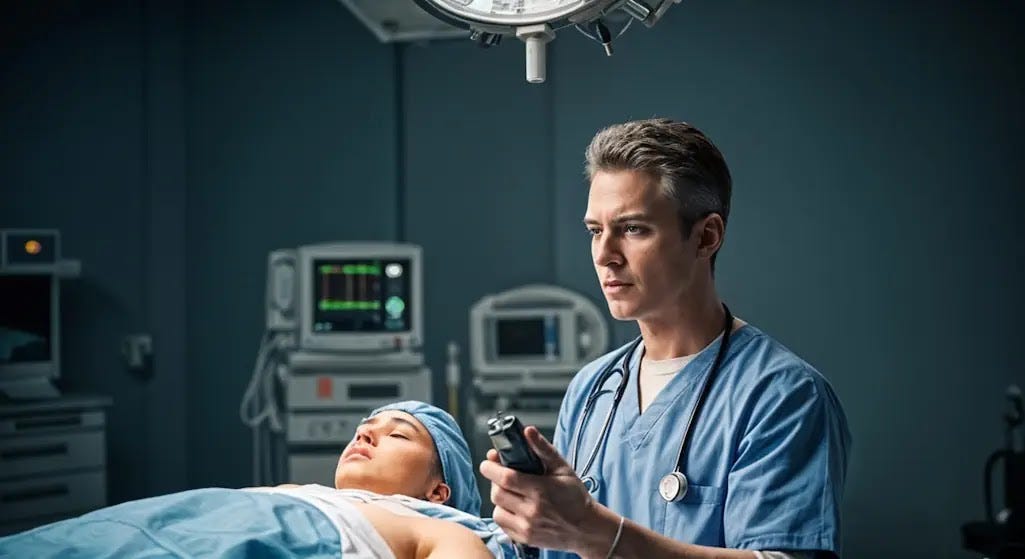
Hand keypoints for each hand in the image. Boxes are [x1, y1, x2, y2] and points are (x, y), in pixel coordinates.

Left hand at [479, 426, 594, 552]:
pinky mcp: (525, 539)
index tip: (489, 462)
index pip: (505, 477)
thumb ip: (542, 449)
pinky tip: (516, 508)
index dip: (491, 468)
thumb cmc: (575, 496)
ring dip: (500, 499)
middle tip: (504, 476)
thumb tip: (527, 431)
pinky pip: (502, 525)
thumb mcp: (562, 468)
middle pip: (497, 493)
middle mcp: (532, 511)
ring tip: (513, 494)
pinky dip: (505, 514)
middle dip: (496, 482)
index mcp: (540, 490)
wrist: (586, 527)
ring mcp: (527, 528)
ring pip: (497, 510)